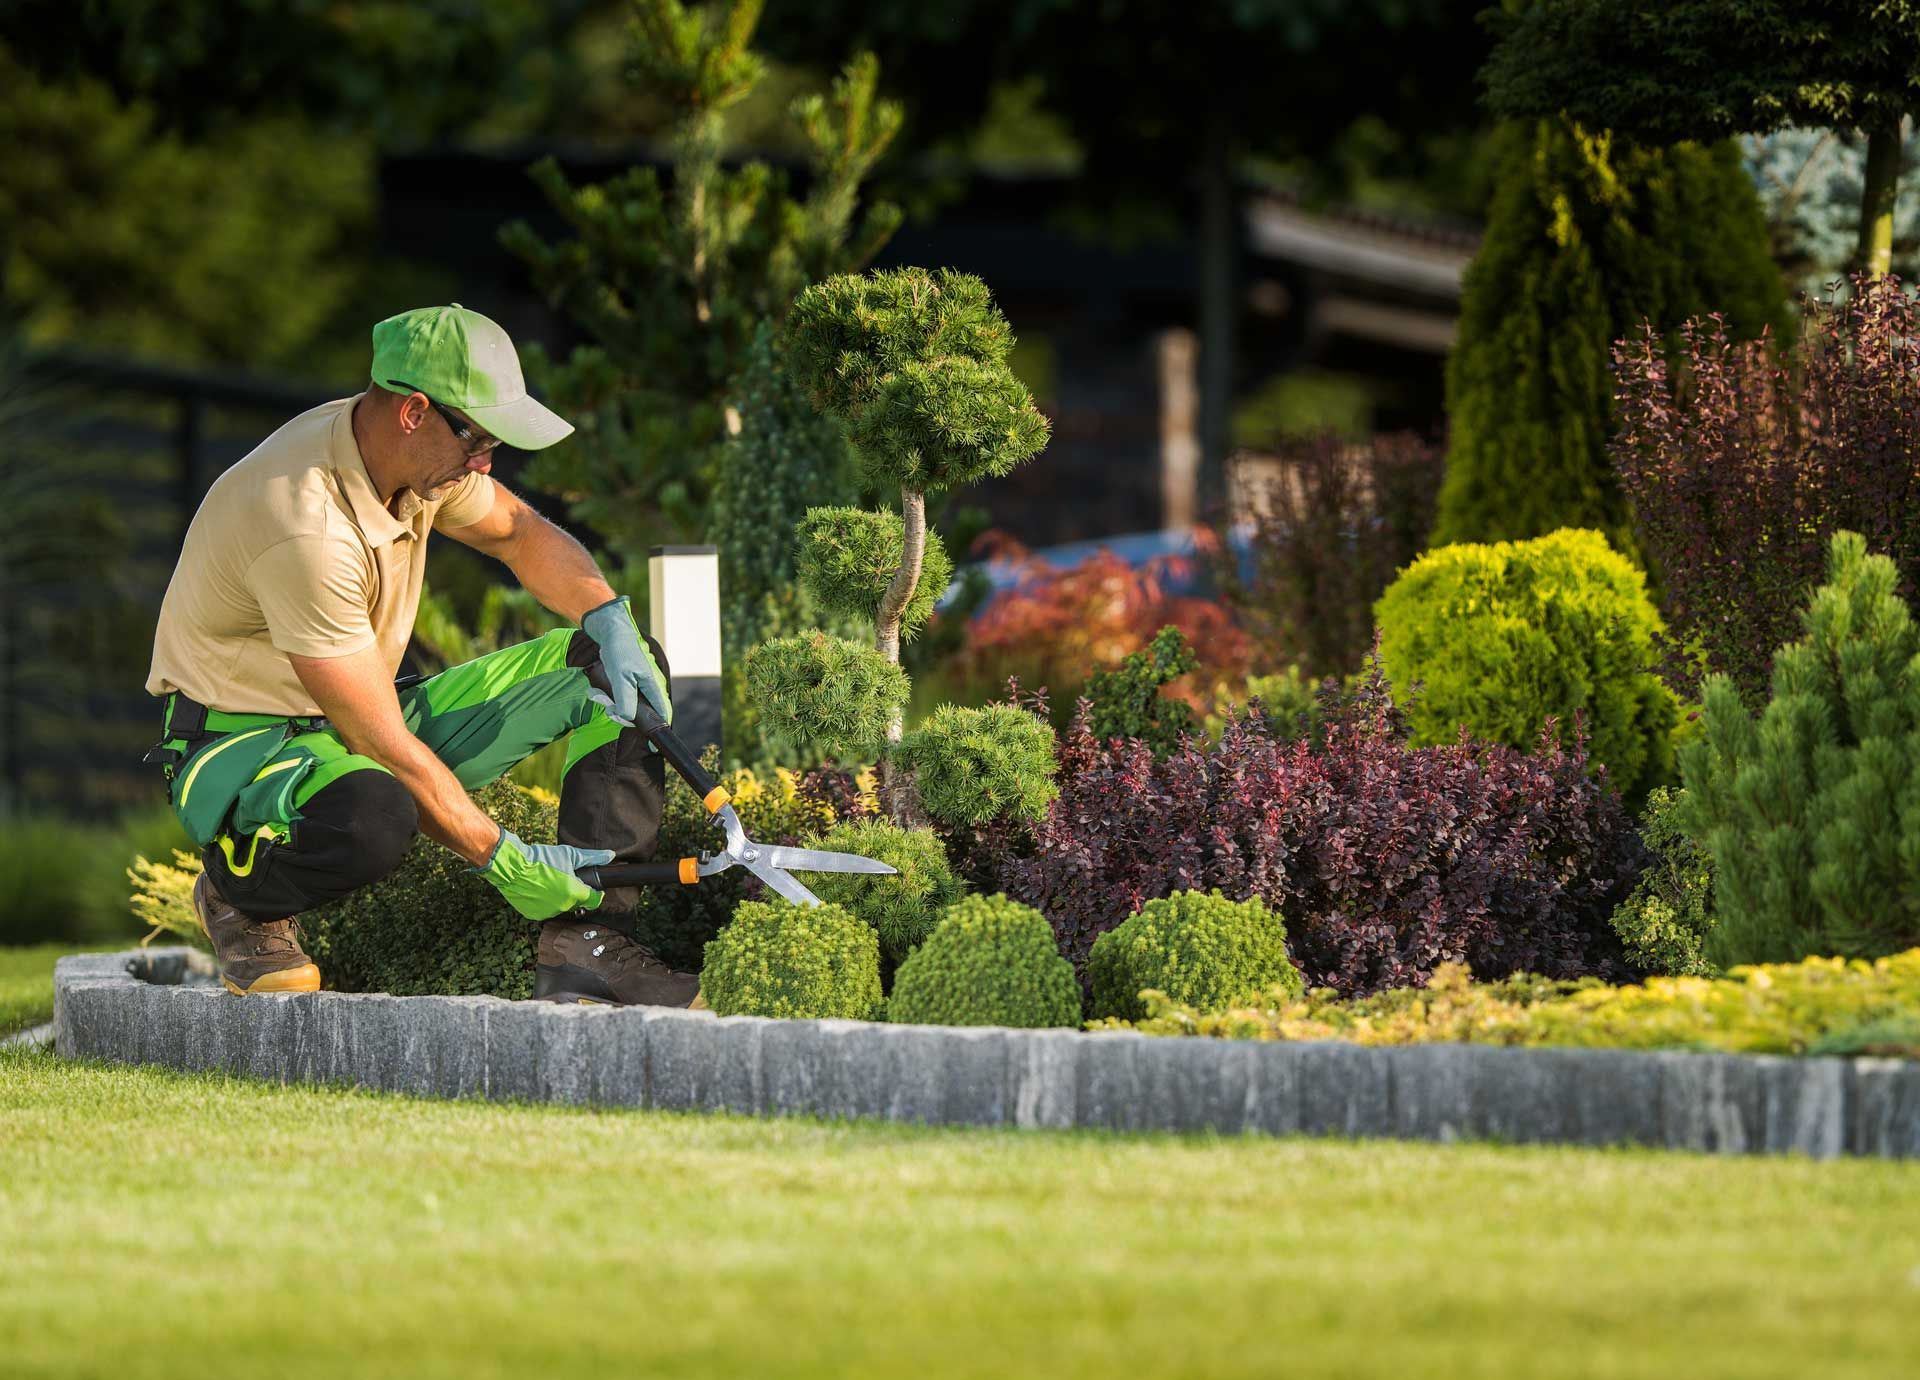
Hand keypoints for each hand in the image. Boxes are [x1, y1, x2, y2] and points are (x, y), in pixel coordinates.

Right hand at [474, 829, 612, 920]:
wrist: (513, 866)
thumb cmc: (541, 858)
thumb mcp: (570, 854)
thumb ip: (592, 857)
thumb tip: (610, 856)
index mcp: (574, 893)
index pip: (594, 900)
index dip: (596, 893)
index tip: (593, 888)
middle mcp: (562, 906)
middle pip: (576, 903)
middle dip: (575, 893)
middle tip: (566, 878)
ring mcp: (547, 912)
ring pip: (560, 907)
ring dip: (559, 898)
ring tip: (550, 882)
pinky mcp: (533, 915)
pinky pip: (545, 910)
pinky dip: (544, 902)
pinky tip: (539, 889)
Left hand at [580, 595, 670, 726]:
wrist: (610, 633)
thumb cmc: (619, 652)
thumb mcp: (621, 678)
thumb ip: (626, 701)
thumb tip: (627, 719)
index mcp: (652, 686)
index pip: (662, 713)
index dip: (658, 730)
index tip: (651, 746)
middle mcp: (647, 687)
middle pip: (641, 713)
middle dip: (623, 714)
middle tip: (610, 711)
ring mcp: (636, 685)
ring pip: (627, 706)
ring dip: (612, 704)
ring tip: (599, 695)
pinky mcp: (625, 682)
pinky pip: (619, 697)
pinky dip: (608, 697)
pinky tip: (598, 691)